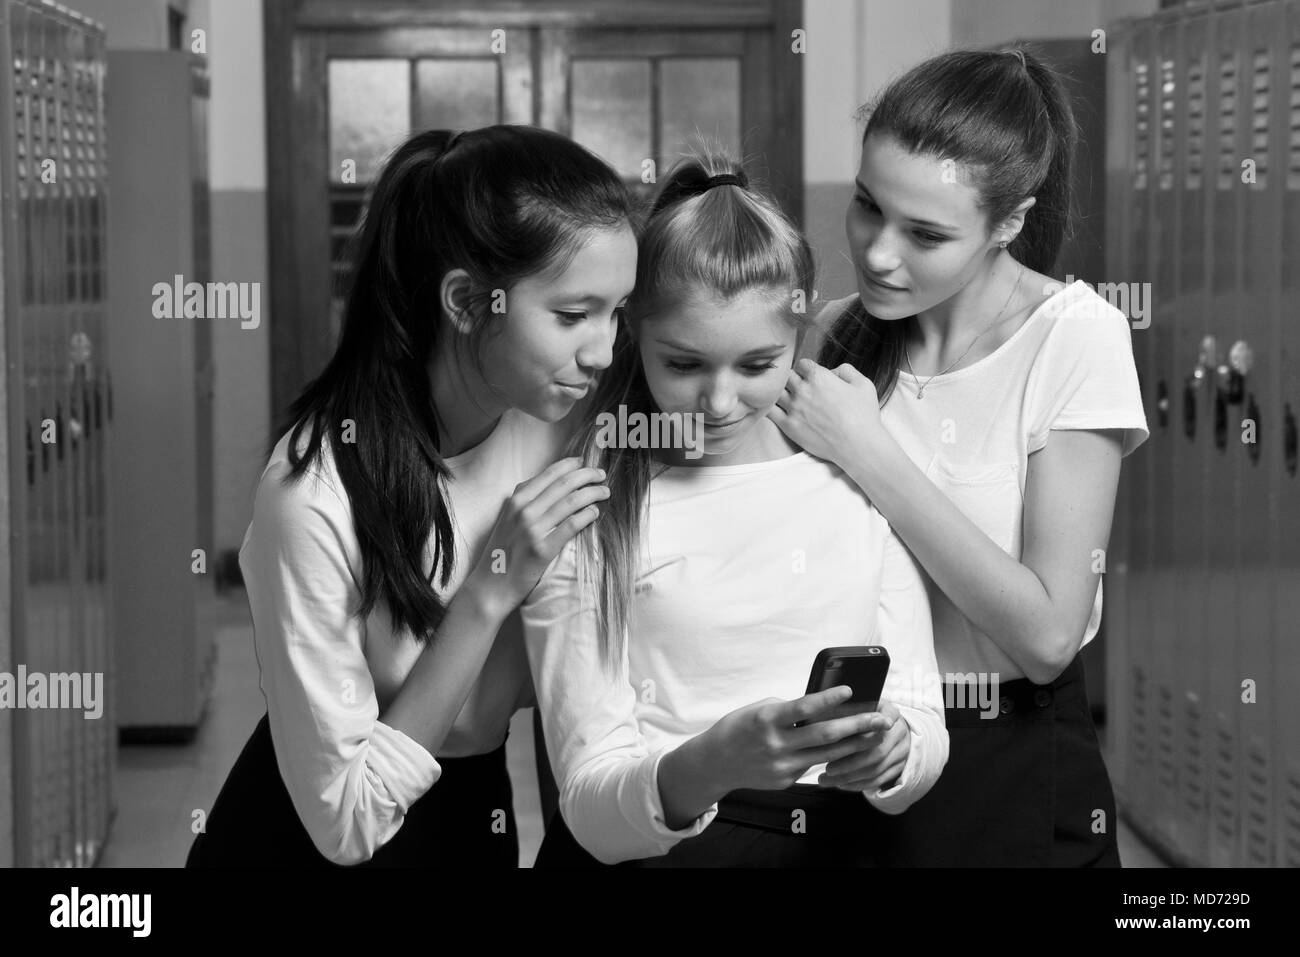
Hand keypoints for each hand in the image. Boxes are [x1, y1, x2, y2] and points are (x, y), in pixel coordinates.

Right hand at [465, 457, 608, 615]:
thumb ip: (525, 501)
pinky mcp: (542, 549)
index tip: (584, 462)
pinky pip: (571, 526)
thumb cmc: (502, 552)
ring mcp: (533, 530)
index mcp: (515, 500)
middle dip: (587, 475)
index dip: (571, 465)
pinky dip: (587, 515)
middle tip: (601, 475)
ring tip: (604, 492)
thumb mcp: (507, 518)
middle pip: (564, 484)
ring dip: (592, 493)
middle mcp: (523, 511)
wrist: (491, 585)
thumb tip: (552, 484)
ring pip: (571, 502)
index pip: (549, 474)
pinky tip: (595, 513)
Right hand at [705, 687, 896, 792]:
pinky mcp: (786, 781)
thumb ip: (789, 710)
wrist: (716, 762)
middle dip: (857, 726)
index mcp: (767, 719)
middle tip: (880, 719)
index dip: (829, 699)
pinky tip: (845, 749)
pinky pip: (812, 765)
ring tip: (875, 735)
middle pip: (825, 735)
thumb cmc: (739, 727)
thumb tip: (820, 708)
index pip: (804, 708)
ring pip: (827, 755)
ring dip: (854, 744)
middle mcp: (776, 745)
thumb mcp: (760, 709)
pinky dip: (829, 756)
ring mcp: (782, 766)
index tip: (850, 691)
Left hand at [768, 358, 884, 466]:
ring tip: (789, 399)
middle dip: (793, 380)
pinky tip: (776, 409)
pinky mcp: (788, 425)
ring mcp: (793, 408)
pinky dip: (769, 407)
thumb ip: (846, 370)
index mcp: (819, 377)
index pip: (802, 364)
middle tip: (800, 389)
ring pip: (776, 391)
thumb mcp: (863, 384)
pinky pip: (769, 411)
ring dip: (782, 393)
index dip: (807, 370)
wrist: (858, 445)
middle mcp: (802, 389)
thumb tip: (833, 371)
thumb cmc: (864, 415)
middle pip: (787, 376)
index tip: (811, 377)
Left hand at [816, 700, 910, 792]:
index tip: (860, 729)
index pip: (886, 717)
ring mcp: (901, 752)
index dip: (876, 724)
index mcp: (889, 712)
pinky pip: (878, 780)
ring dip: (849, 777)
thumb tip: (824, 710)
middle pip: (877, 751)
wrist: (888, 728)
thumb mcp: (860, 705)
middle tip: (827, 769)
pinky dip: (858, 784)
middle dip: (850, 763)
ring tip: (826, 779)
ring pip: (876, 769)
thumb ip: (849, 710)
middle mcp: (899, 732)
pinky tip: (840, 784)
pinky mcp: (898, 768)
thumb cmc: (865, 714)